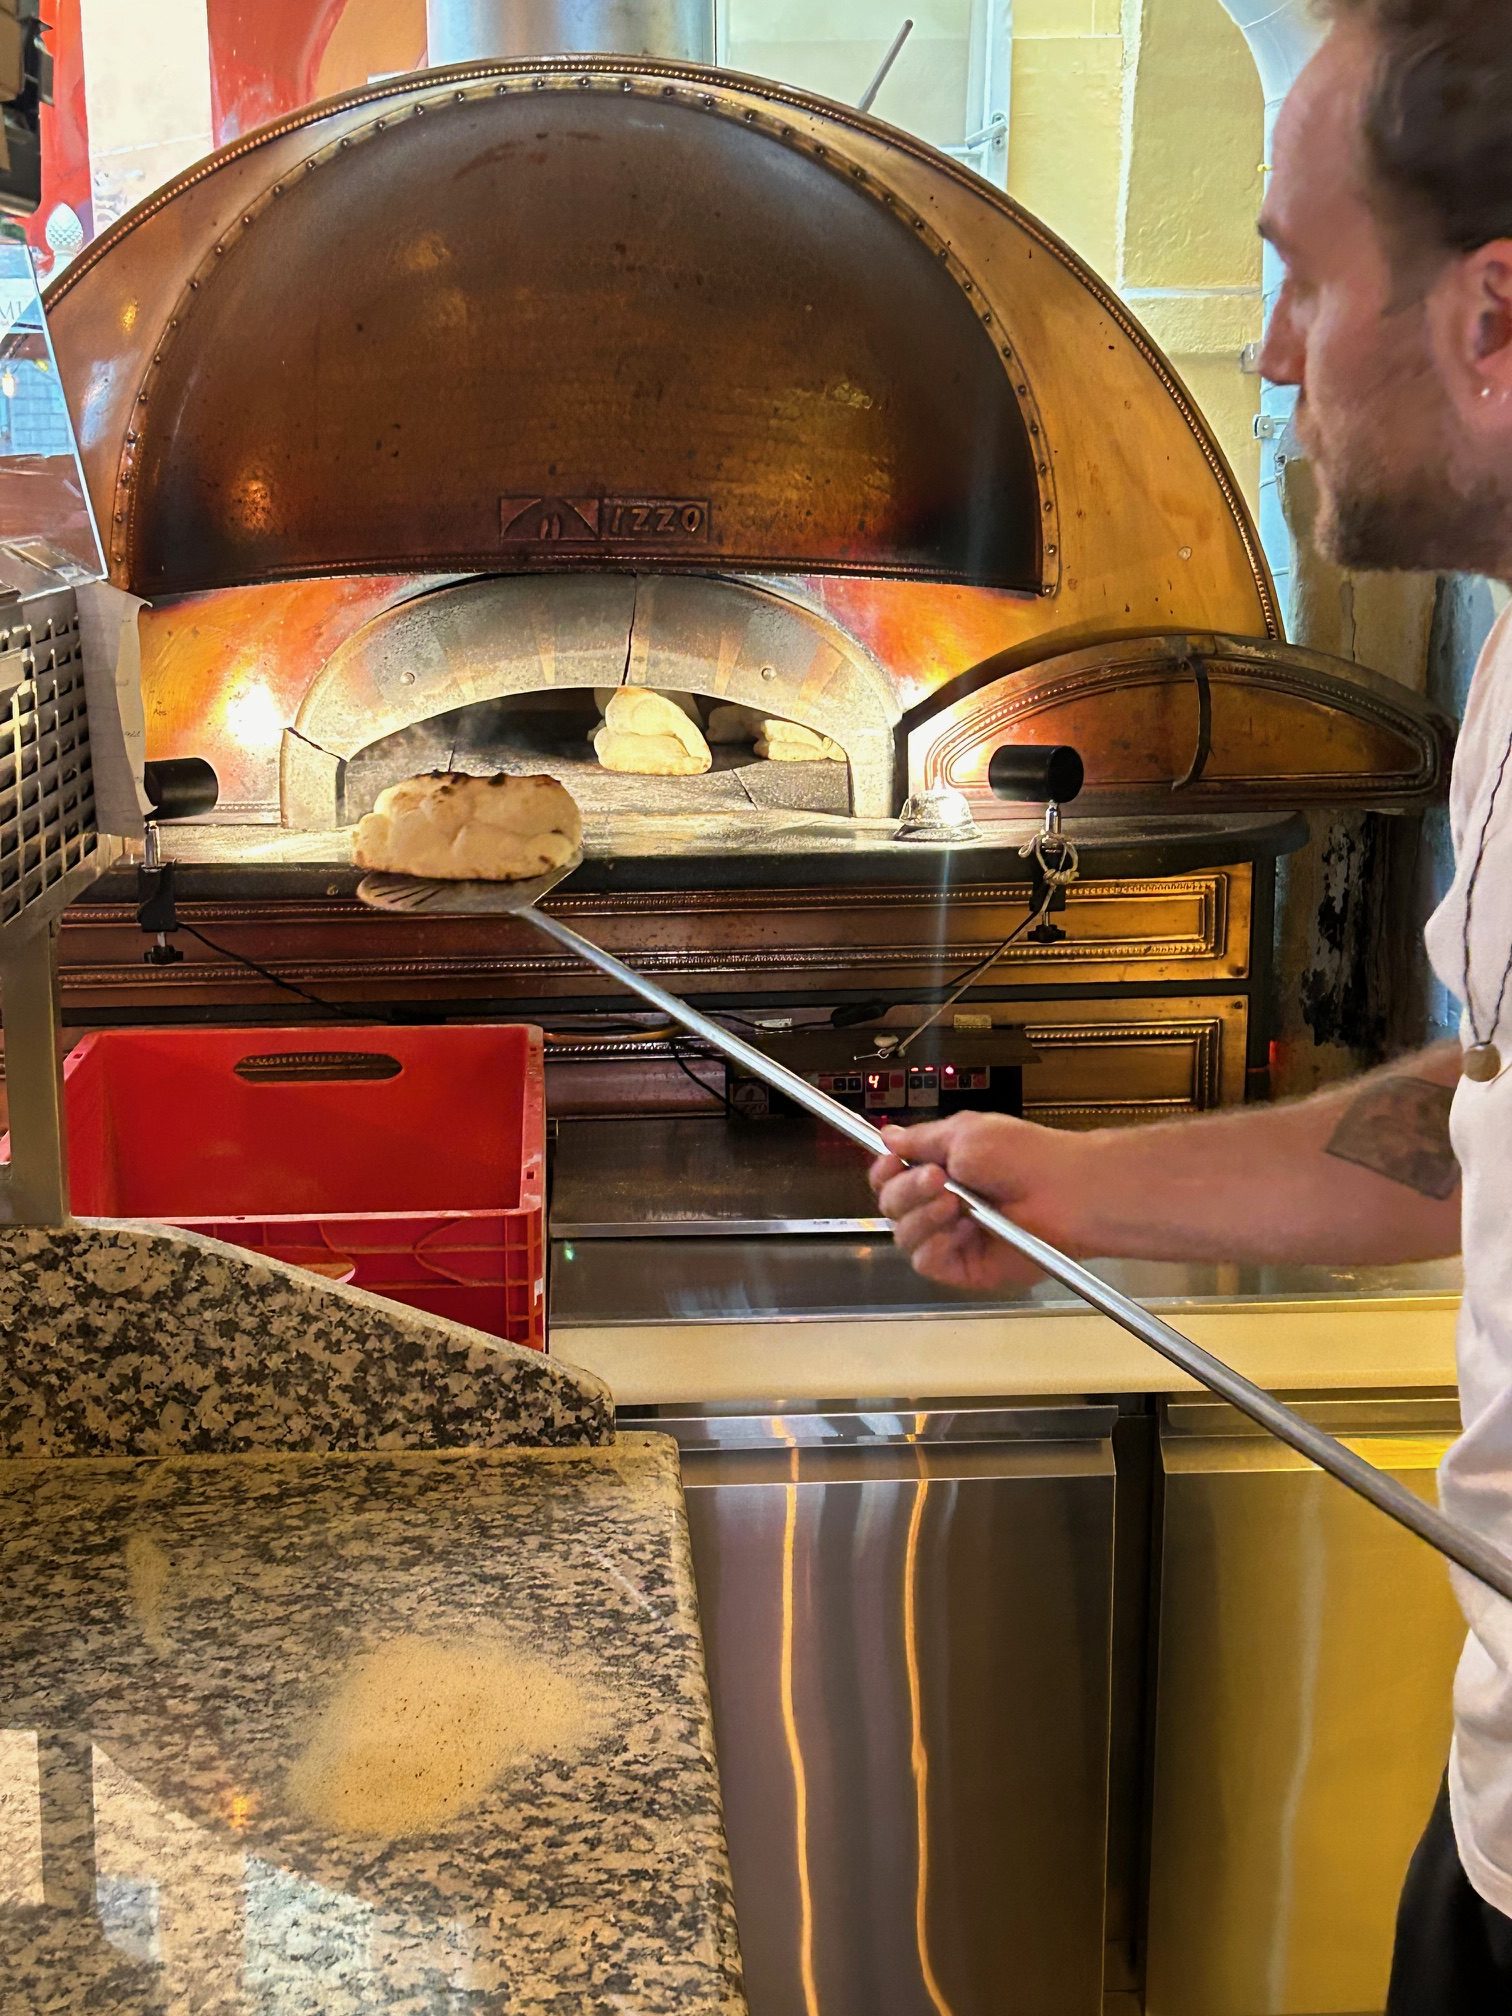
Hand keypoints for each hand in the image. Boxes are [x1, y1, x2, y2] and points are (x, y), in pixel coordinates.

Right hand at [868, 1111, 1087, 1292]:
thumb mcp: (967, 1132)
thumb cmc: (1025, 1156)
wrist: (1063, 1192)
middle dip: (907, 1189)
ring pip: (903, 1235)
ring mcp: (951, 1237)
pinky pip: (925, 1262)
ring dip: (922, 1215)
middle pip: (891, 1205)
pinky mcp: (963, 1266)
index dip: (884, 1170)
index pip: (891, 1176)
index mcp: (941, 1169)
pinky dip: (934, 1244)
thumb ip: (921, 1139)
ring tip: (954, 1202)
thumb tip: (888, 1136)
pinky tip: (958, 1229)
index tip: (891, 1161)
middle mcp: (941, 1203)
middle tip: (938, 1178)